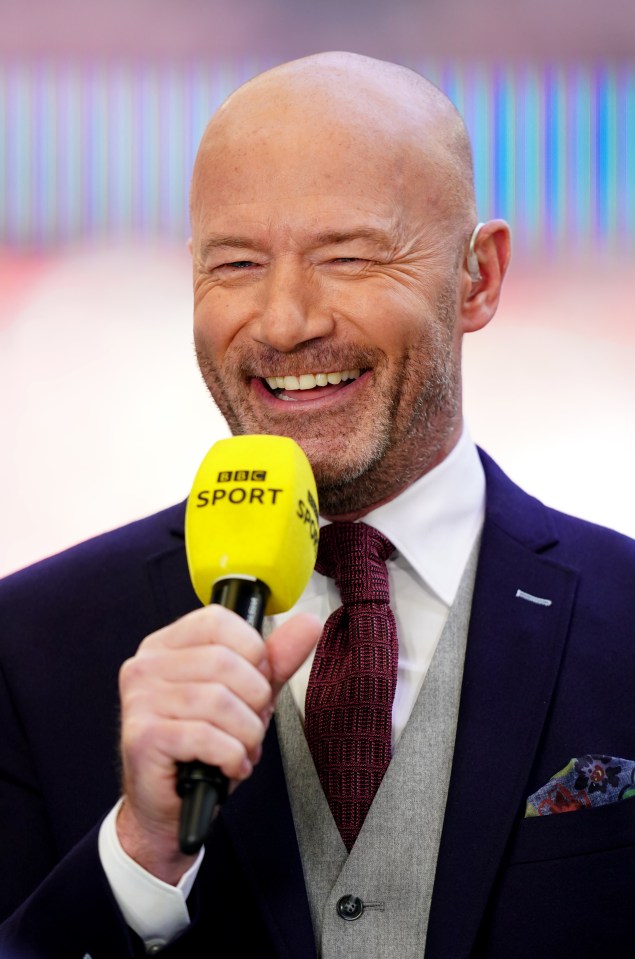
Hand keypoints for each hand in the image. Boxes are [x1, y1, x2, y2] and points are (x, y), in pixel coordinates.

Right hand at [117, 605, 320, 883]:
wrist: (171, 807)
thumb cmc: (205, 747)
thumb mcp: (245, 696)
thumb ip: (276, 658)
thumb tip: (310, 622)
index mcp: (166, 645)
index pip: (218, 620)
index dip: (252, 651)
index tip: (256, 681)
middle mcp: (146, 666)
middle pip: (224, 662)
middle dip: (255, 700)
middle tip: (249, 726)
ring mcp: (140, 701)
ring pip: (220, 701)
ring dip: (247, 734)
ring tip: (241, 749)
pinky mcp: (143, 738)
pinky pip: (208, 737)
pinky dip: (233, 756)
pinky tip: (230, 766)